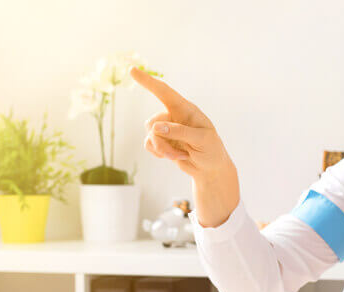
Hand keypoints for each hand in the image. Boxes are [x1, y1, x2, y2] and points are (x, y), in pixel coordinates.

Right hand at [130, 66, 233, 183]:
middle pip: (153, 122)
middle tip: (175, 154)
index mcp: (186, 109)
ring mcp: (167, 128)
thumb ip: (180, 131)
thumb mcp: (202, 139)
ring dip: (162, 149)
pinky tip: (174, 157)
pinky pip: (149, 144)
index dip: (148, 81)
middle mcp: (174, 115)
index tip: (132, 70)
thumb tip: (155, 127)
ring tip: (179, 156)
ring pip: (150, 135)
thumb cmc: (212, 150)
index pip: (164, 92)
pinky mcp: (162, 141)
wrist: (210, 168)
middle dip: (161, 141)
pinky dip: (159, 153)